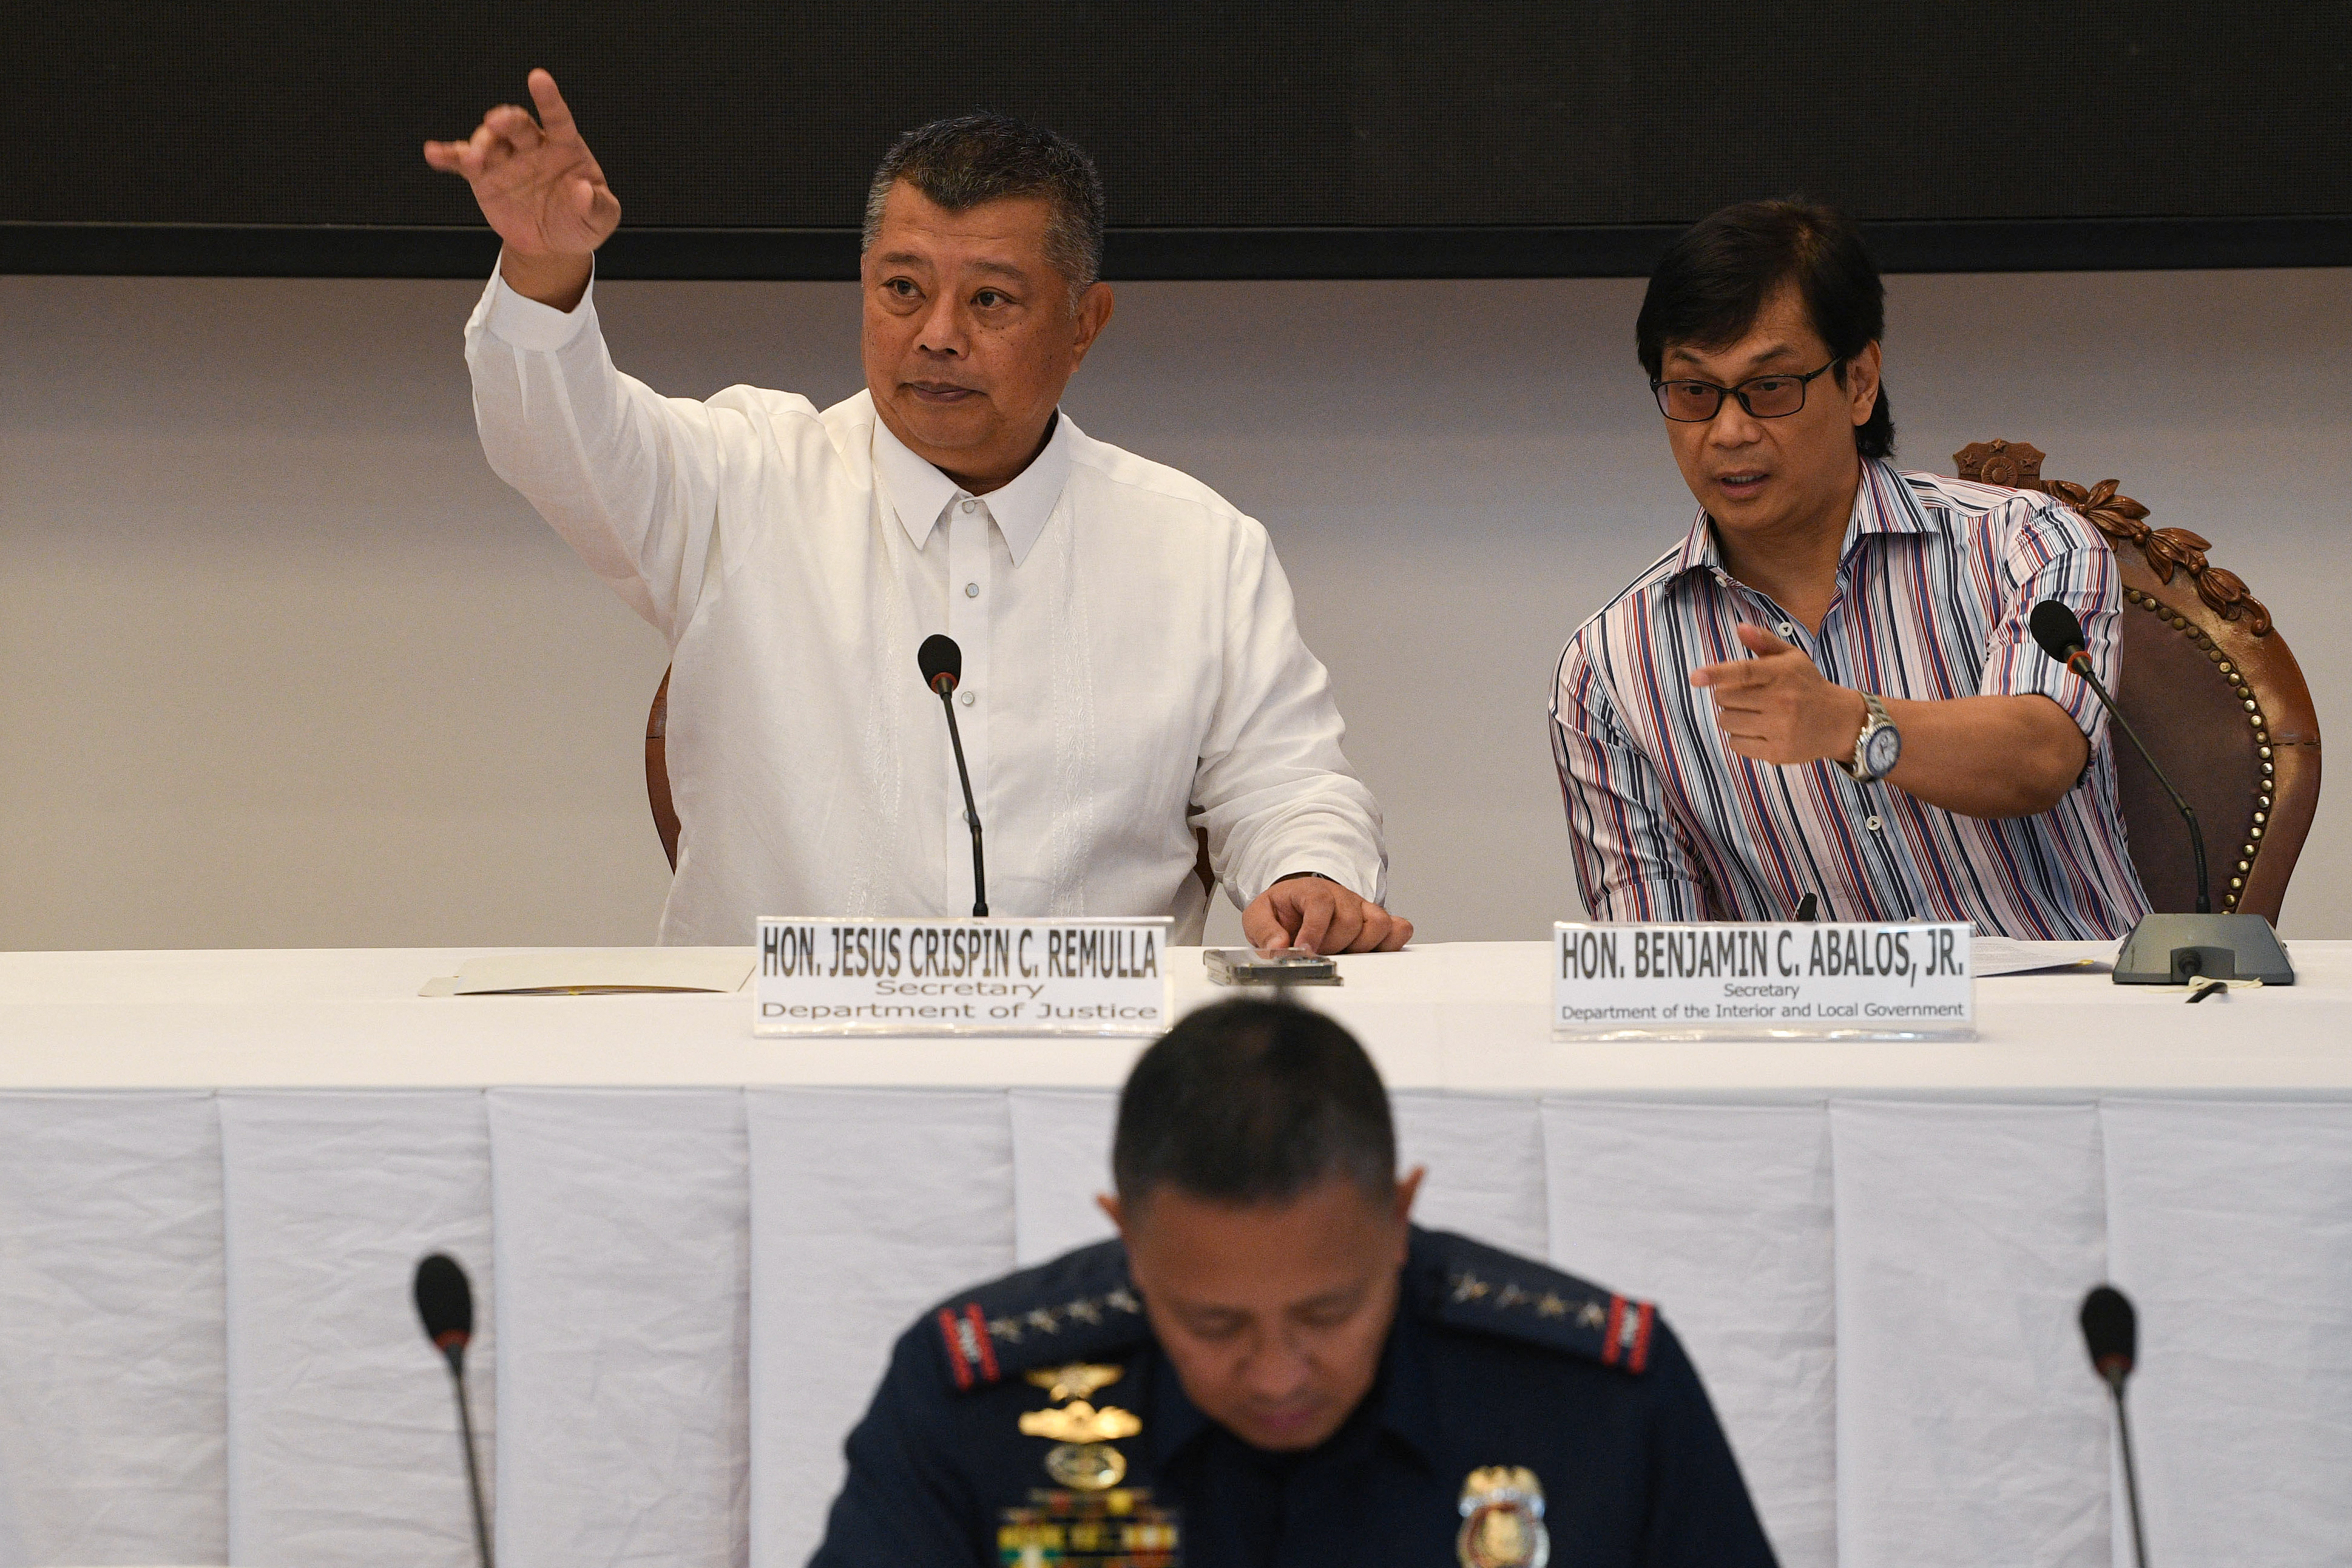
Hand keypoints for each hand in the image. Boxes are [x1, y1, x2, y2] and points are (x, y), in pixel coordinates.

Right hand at [423, 70, 617, 304]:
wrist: (553, 245)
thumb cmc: (580, 222)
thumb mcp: (600, 220)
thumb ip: (597, 206)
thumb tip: (583, 191)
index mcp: (564, 148)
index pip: (557, 118)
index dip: (548, 99)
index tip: (538, 78)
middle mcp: (532, 146)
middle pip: (517, 125)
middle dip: (505, 120)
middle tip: (496, 123)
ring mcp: (506, 159)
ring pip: (488, 141)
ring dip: (477, 146)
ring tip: (472, 160)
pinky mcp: (484, 176)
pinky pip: (463, 162)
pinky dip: (448, 156)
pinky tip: (434, 153)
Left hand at [1242, 876, 1412, 954]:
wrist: (1296, 905)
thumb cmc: (1280, 911)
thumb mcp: (1258, 916)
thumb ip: (1264, 931)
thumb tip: (1278, 948)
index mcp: (1310, 890)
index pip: (1321, 903)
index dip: (1315, 930)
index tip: (1306, 950)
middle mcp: (1340, 896)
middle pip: (1350, 920)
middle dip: (1334, 945)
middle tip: (1319, 953)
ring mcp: (1361, 908)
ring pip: (1379, 923)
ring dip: (1362, 946)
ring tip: (1342, 953)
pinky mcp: (1375, 921)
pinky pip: (1398, 928)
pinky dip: (1391, 942)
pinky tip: (1371, 952)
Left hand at [1690, 622, 1868, 765]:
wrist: (1839, 721)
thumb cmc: (1807, 685)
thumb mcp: (1792, 658)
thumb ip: (1764, 642)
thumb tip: (1740, 628)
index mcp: (1783, 673)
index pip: (1744, 672)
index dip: (1717, 674)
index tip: (1696, 677)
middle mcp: (1782, 701)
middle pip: (1725, 699)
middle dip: (1726, 696)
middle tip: (1744, 696)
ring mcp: (1780, 729)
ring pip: (1727, 722)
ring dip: (1730, 716)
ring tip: (1751, 713)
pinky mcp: (1778, 752)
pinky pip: (1736, 744)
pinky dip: (1738, 737)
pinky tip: (1756, 730)